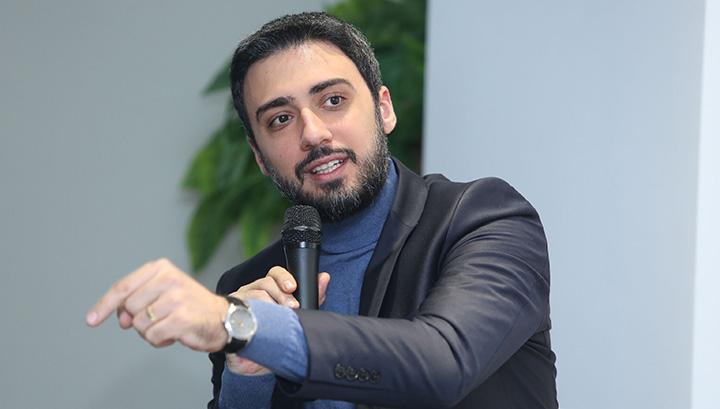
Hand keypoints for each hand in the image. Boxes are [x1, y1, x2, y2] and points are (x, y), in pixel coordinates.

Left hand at [86, 258, 229, 352]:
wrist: (223, 317)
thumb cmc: (188, 305)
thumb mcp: (161, 293)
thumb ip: (137, 301)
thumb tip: (123, 320)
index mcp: (161, 268)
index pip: (123, 287)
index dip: (104, 305)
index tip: (91, 320)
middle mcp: (169, 279)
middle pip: (129, 307)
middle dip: (138, 319)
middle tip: (157, 318)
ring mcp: (176, 298)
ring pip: (140, 324)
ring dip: (150, 331)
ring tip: (168, 325)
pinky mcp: (182, 317)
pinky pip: (153, 336)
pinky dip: (160, 340)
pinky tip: (174, 334)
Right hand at [225, 266, 330, 375]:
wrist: (248, 361)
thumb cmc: (272, 335)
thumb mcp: (296, 315)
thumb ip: (312, 297)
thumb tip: (324, 277)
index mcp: (268, 290)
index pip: (275, 274)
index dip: (284, 277)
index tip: (293, 287)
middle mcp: (253, 291)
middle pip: (266, 281)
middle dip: (281, 293)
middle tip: (292, 307)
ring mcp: (241, 301)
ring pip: (256, 293)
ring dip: (271, 304)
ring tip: (278, 318)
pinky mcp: (230, 313)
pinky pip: (243, 308)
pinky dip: (255, 314)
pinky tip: (262, 323)